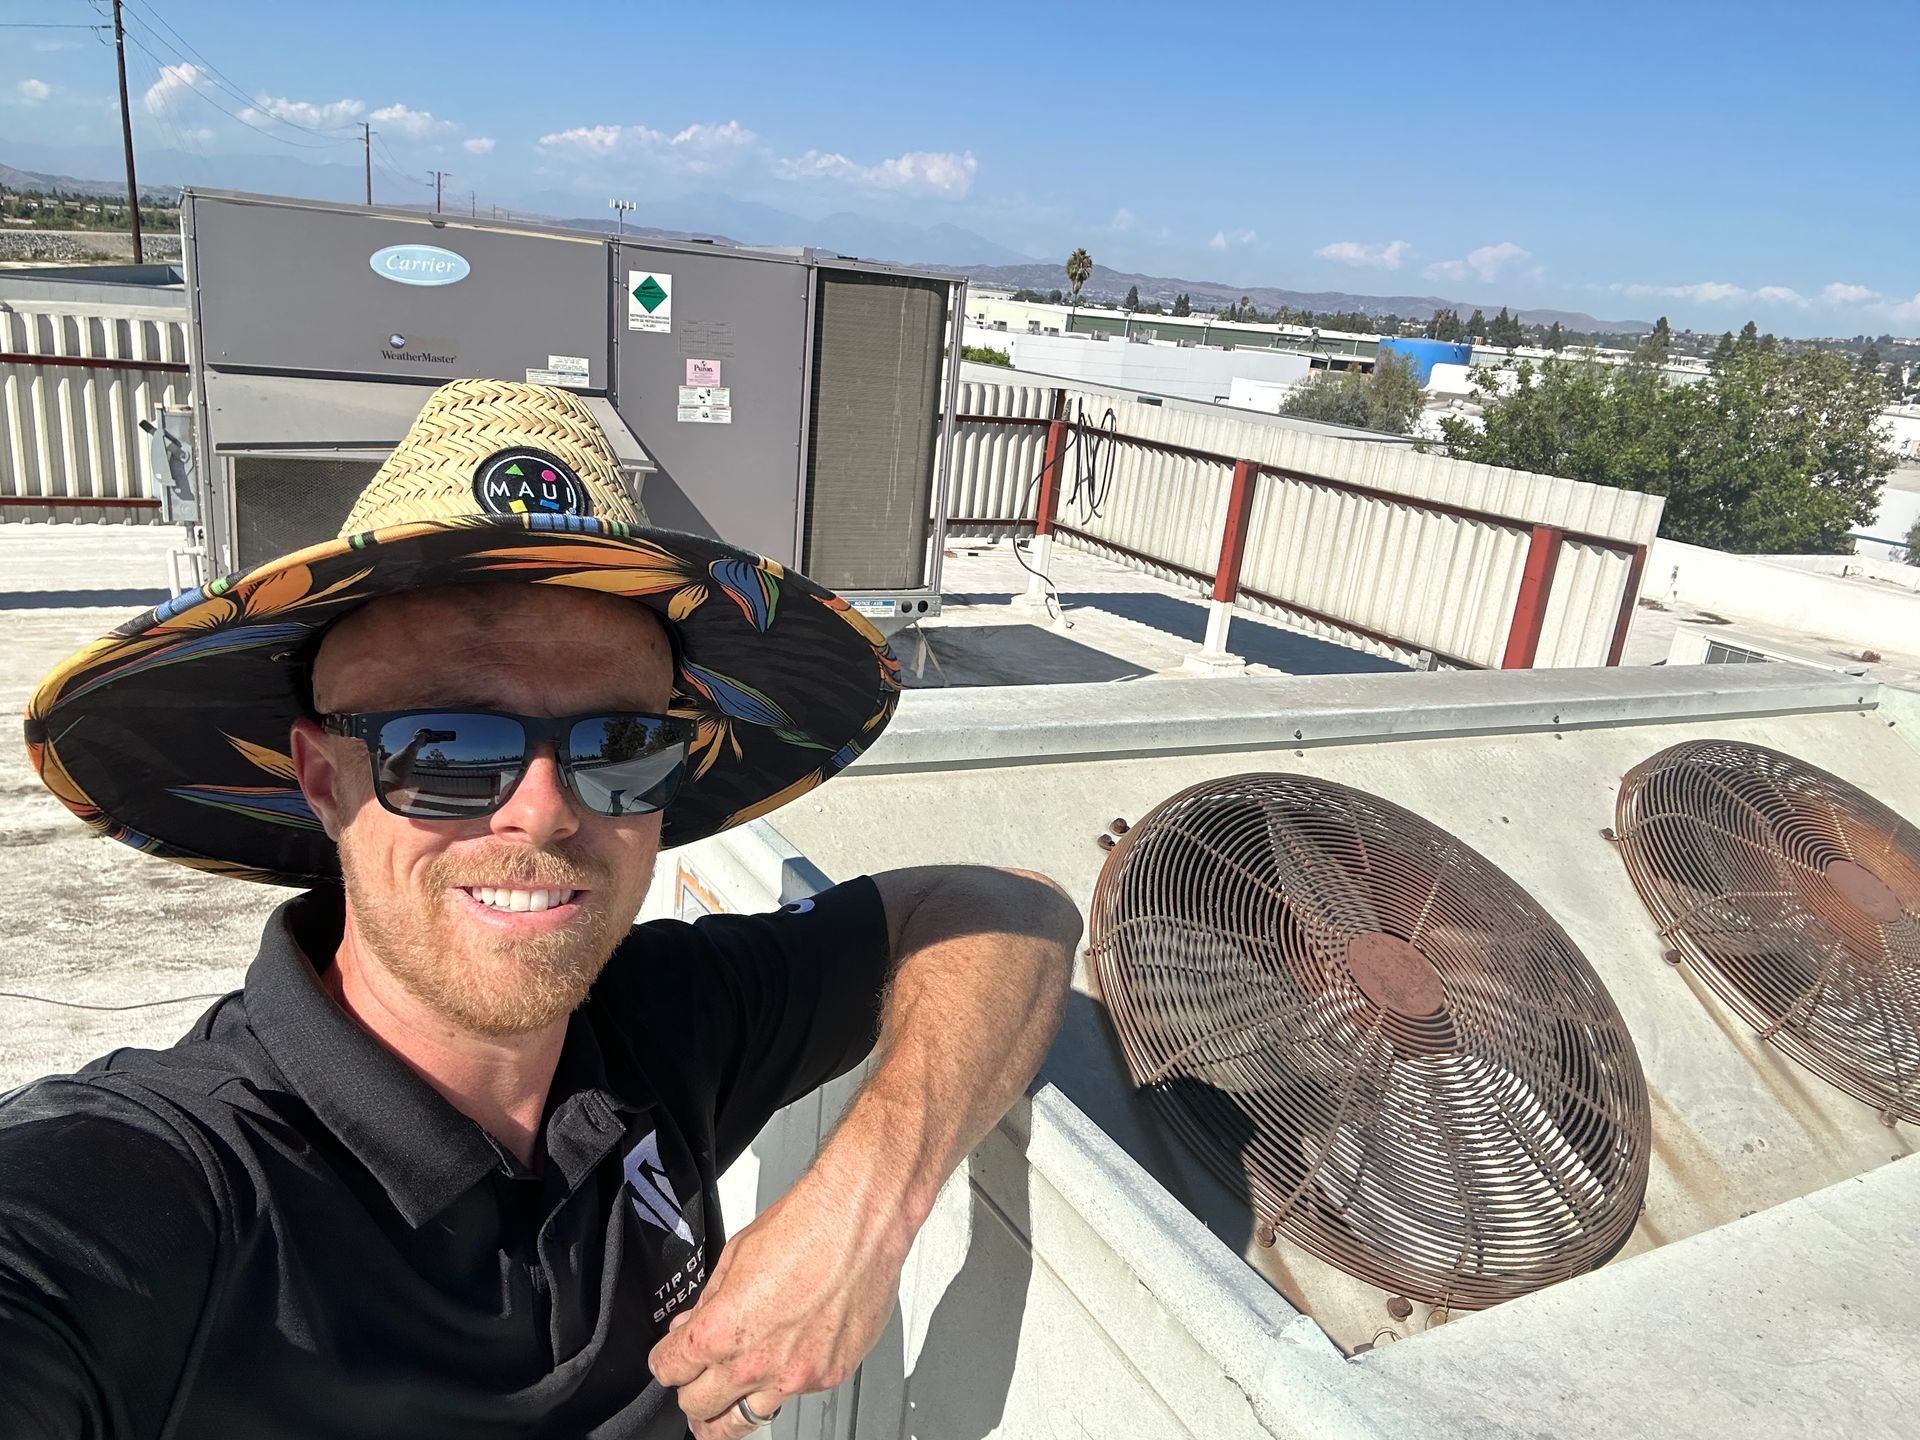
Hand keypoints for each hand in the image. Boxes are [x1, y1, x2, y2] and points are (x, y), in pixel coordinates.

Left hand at [647, 1165, 908, 1438]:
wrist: (858, 1221)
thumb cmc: (803, 1225)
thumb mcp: (734, 1256)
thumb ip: (708, 1302)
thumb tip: (692, 1324)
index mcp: (722, 1331)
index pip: (670, 1370)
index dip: (664, 1363)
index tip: (669, 1360)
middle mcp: (756, 1363)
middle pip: (699, 1408)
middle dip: (691, 1392)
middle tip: (694, 1384)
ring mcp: (796, 1376)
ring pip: (745, 1420)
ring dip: (729, 1412)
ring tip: (723, 1410)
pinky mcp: (830, 1375)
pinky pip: (795, 1394)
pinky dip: (785, 1383)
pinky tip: (786, 1360)